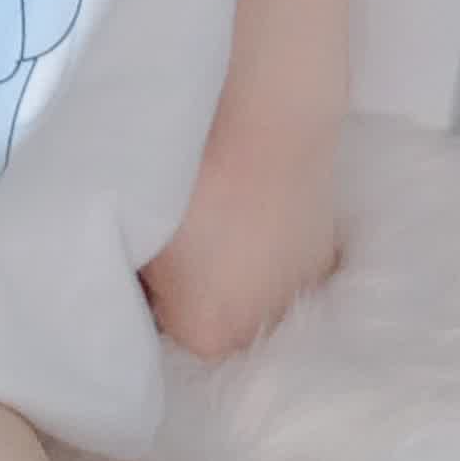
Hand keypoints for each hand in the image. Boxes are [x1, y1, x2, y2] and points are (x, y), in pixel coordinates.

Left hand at [138, 117, 343, 361]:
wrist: (264, 126)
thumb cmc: (187, 176)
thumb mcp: (131, 224)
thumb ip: (132, 269)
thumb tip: (132, 272)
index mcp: (205, 334)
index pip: (161, 328)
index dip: (144, 289)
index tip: (139, 251)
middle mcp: (257, 333)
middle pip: (211, 318)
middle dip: (192, 286)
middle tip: (177, 230)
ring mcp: (299, 297)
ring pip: (252, 294)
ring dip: (235, 269)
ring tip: (217, 212)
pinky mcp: (328, 260)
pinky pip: (283, 267)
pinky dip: (268, 247)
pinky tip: (252, 206)